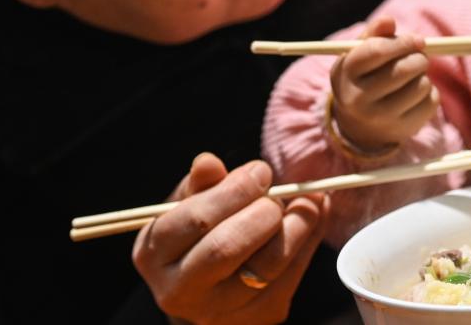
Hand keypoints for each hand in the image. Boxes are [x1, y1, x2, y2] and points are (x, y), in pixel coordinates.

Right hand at [133, 153, 328, 324]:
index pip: (196, 220)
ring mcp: (220, 311)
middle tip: (278, 192)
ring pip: (267, 265)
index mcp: (155, 253)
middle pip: (227, 247)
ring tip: (305, 200)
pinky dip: (311, 238)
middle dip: (262, 210)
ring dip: (297, 224)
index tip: (261, 171)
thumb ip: (201, 184)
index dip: (235, 191)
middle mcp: (180, 290)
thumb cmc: (197, 235)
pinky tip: (315, 215)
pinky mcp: (259, 317)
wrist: (207, 289)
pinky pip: (293, 275)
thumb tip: (207, 161)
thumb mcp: (188, 205)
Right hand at [331, 16, 438, 150]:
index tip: (418, 40)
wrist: (359, 125)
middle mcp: (359, 99)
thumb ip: (373, 34)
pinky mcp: (403, 129)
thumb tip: (389, 20)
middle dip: (418, 57)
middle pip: (404, 69)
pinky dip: (429, 93)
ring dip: (423, 75)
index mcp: (345, 74)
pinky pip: (432, 101)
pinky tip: (415, 95)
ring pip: (422, 84)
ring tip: (412, 78)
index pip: (378, 51)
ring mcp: (381, 118)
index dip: (403, 42)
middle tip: (418, 57)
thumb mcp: (359, 55)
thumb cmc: (363, 78)